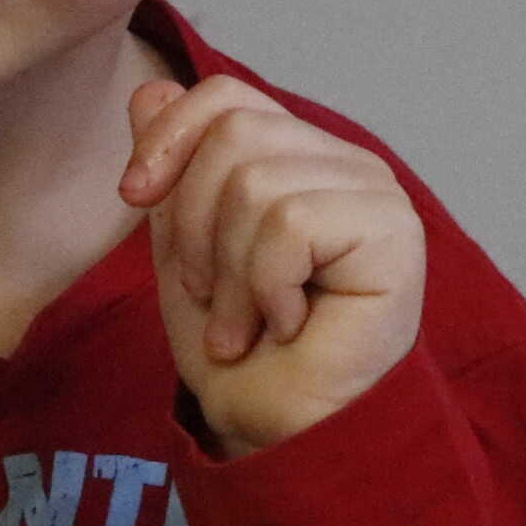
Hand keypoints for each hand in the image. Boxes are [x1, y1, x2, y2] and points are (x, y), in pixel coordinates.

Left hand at [120, 77, 424, 453]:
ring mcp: (375, 194)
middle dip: (195, 225)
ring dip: (230, 273)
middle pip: (234, 132)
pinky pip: (290, 223)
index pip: (225, 96)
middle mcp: (345, 163)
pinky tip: (288, 326)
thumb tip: (147, 92)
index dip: (168, 138)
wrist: (280, 434)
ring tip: (247, 323)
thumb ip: (173, 175)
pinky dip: (265, 288)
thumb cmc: (243, 357)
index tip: (132, 197)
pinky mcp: (393, 232)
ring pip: (256, 182)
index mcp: (300, 158)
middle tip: (211, 296)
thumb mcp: (183, 252)